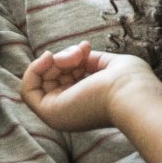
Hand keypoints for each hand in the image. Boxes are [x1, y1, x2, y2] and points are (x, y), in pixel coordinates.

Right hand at [20, 44, 157, 133]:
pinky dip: (33, 69)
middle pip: (51, 77)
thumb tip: (75, 53)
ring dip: (54, 60)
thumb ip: (88, 61)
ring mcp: (60, 114)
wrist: (134, 95)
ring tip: (75, 56)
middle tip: (82, 52)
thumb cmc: (130, 82)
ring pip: (40, 80)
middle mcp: (71, 110)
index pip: (64, 78)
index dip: (71, 58)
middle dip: (63, 57)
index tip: (85, 48)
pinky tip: (50, 58)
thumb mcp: (107, 65)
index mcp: (86, 103)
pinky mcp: (50, 113)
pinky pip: (27, 89)